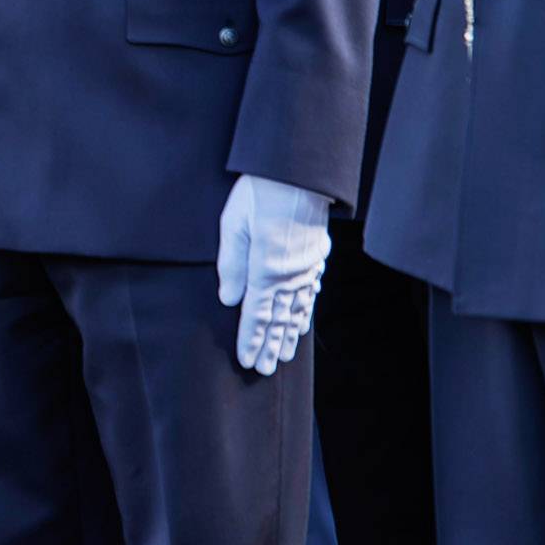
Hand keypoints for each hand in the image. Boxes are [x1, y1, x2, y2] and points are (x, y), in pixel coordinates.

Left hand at [215, 174, 331, 374]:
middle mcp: (289, 275)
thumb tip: (229, 300)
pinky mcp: (315, 256)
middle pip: (278, 319)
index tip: (247, 361)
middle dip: (270, 346)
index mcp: (266, 270)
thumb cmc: (260, 195)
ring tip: (284, 356)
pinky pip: (310, 292)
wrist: (297, 174)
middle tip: (265, 370)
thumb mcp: (233, 226)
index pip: (256, 315)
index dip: (251, 340)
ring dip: (289, 334)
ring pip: (297, 310)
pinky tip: (302, 321)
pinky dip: (305, 311)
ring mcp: (305, 267)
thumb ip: (231, 266)